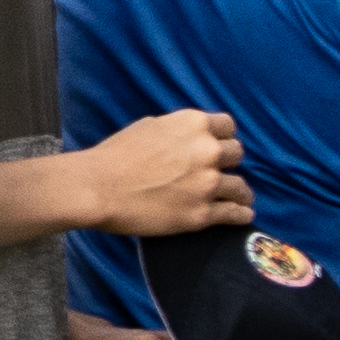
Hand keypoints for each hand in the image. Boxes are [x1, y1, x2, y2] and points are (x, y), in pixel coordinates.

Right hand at [71, 110, 249, 237]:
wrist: (97, 188)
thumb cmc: (115, 156)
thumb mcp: (149, 127)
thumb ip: (178, 131)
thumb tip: (190, 136)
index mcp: (194, 124)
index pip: (228, 126)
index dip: (222, 137)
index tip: (218, 147)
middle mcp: (207, 151)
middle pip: (236, 155)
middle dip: (227, 162)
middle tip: (218, 172)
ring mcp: (207, 184)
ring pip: (241, 187)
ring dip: (238, 192)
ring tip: (237, 198)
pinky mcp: (202, 214)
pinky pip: (236, 214)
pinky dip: (240, 215)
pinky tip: (241, 215)